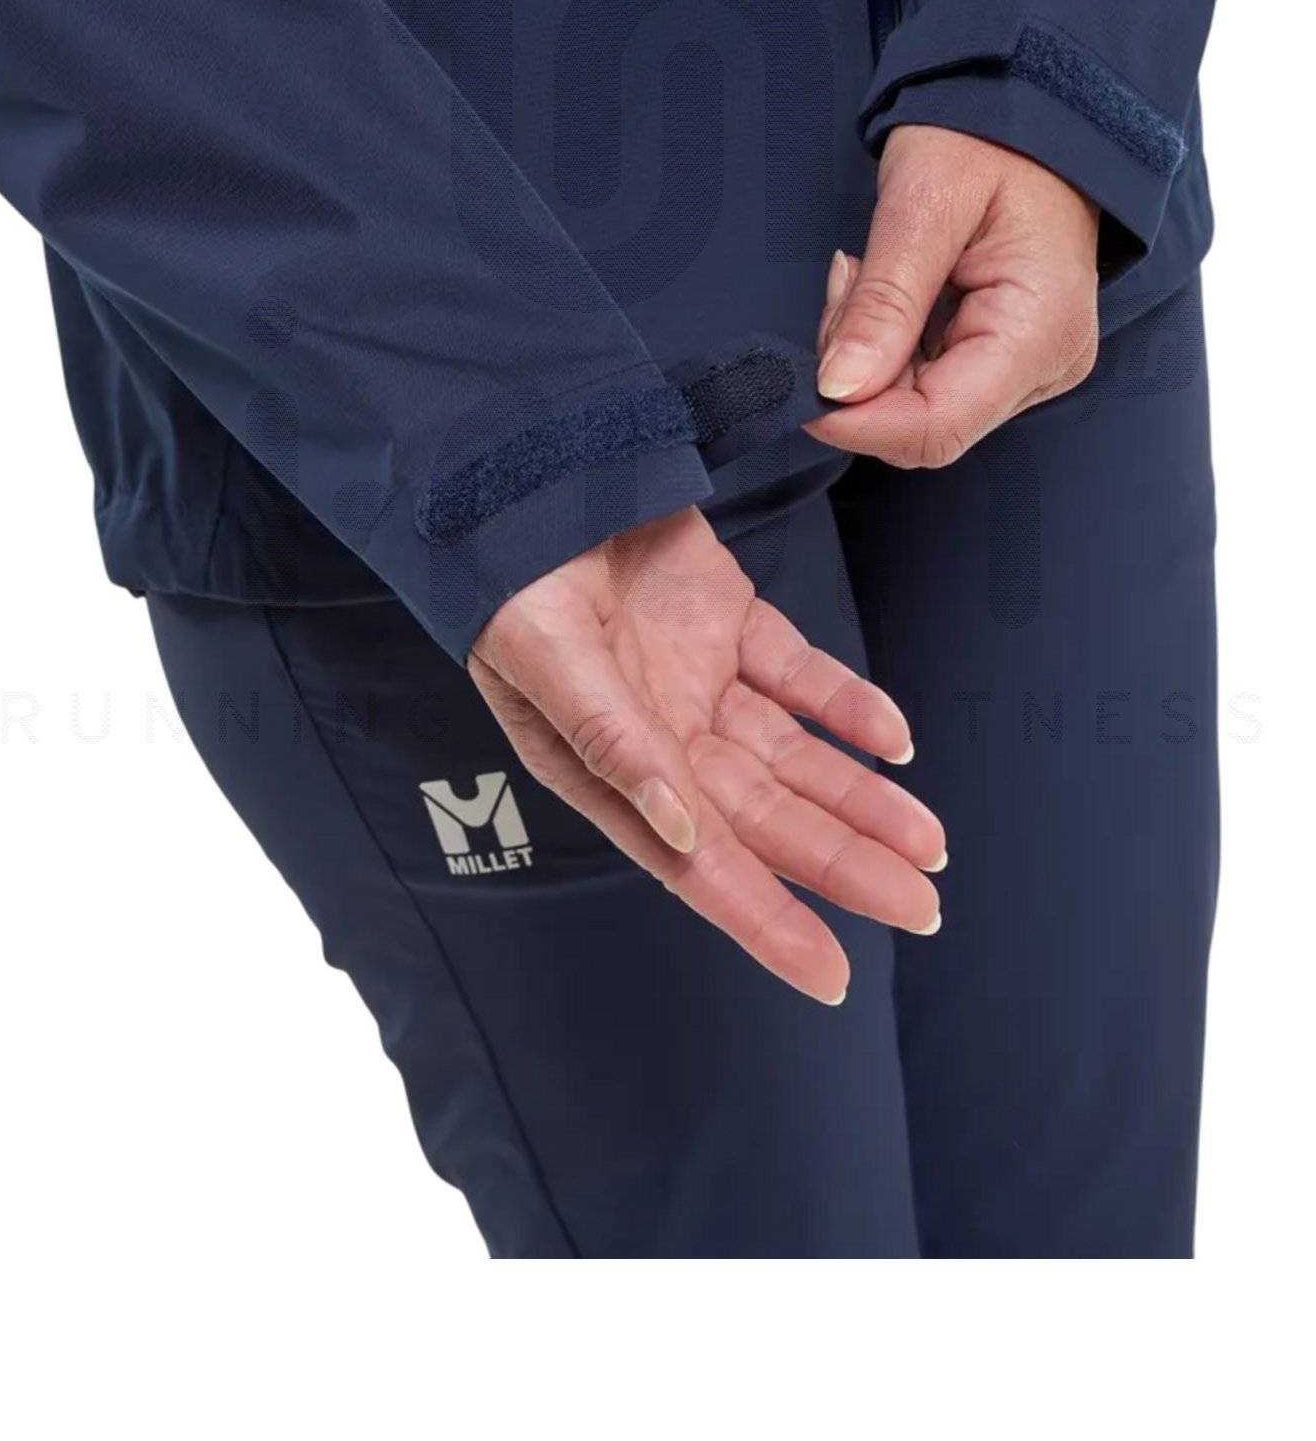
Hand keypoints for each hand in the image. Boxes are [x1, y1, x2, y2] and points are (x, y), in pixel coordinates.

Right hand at [470, 507, 944, 1004]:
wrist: (526, 468)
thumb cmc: (510, 573)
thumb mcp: (544, 657)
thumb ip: (612, 742)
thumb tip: (684, 831)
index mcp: (607, 768)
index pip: (698, 865)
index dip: (765, 921)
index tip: (830, 973)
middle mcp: (662, 740)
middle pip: (767, 821)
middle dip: (844, 866)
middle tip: (922, 909)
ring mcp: (697, 681)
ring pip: (797, 758)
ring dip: (862, 799)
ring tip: (929, 844)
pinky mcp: (727, 621)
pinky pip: (800, 676)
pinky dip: (848, 706)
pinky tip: (895, 740)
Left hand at [808, 125, 1099, 464]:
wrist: (1030, 111)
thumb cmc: (986, 140)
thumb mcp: (923, 206)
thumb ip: (883, 304)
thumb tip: (839, 388)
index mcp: (1040, 330)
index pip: (939, 426)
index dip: (859, 422)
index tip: (803, 384)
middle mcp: (1047, 364)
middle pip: (925, 424)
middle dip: (859, 375)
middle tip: (845, 283)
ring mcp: (1031, 365)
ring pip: (918, 407)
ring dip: (869, 355)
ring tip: (865, 271)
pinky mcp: (1008, 357)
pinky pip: (931, 381)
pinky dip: (888, 347)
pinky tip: (887, 287)